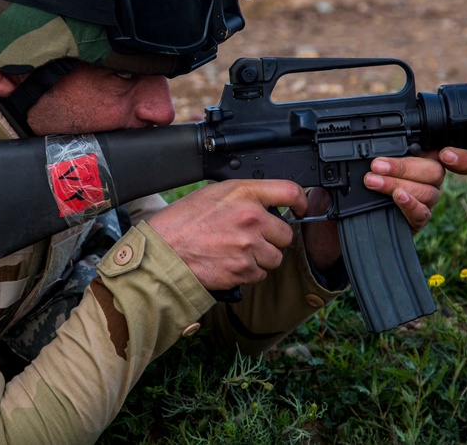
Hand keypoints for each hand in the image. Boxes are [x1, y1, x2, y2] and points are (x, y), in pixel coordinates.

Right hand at [148, 180, 307, 290]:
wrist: (164, 252)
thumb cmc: (182, 222)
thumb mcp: (213, 194)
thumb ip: (243, 196)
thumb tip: (266, 204)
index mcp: (243, 193)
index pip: (290, 191)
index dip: (302, 201)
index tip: (301, 208)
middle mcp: (250, 218)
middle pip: (286, 233)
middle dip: (272, 238)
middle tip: (251, 238)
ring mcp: (248, 245)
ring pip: (275, 257)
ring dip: (261, 258)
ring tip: (237, 252)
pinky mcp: (243, 269)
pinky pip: (260, 274)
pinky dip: (249, 273)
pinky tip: (230, 264)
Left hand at [365, 147, 466, 232]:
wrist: (365, 207)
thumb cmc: (375, 175)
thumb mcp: (380, 158)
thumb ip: (389, 150)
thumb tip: (380, 142)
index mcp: (426, 158)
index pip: (456, 156)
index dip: (462, 157)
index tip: (446, 154)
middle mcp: (432, 179)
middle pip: (435, 171)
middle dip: (403, 168)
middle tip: (377, 166)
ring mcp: (428, 200)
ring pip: (426, 192)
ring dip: (395, 184)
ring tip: (372, 181)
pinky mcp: (419, 219)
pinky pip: (421, 212)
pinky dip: (409, 204)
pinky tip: (397, 197)